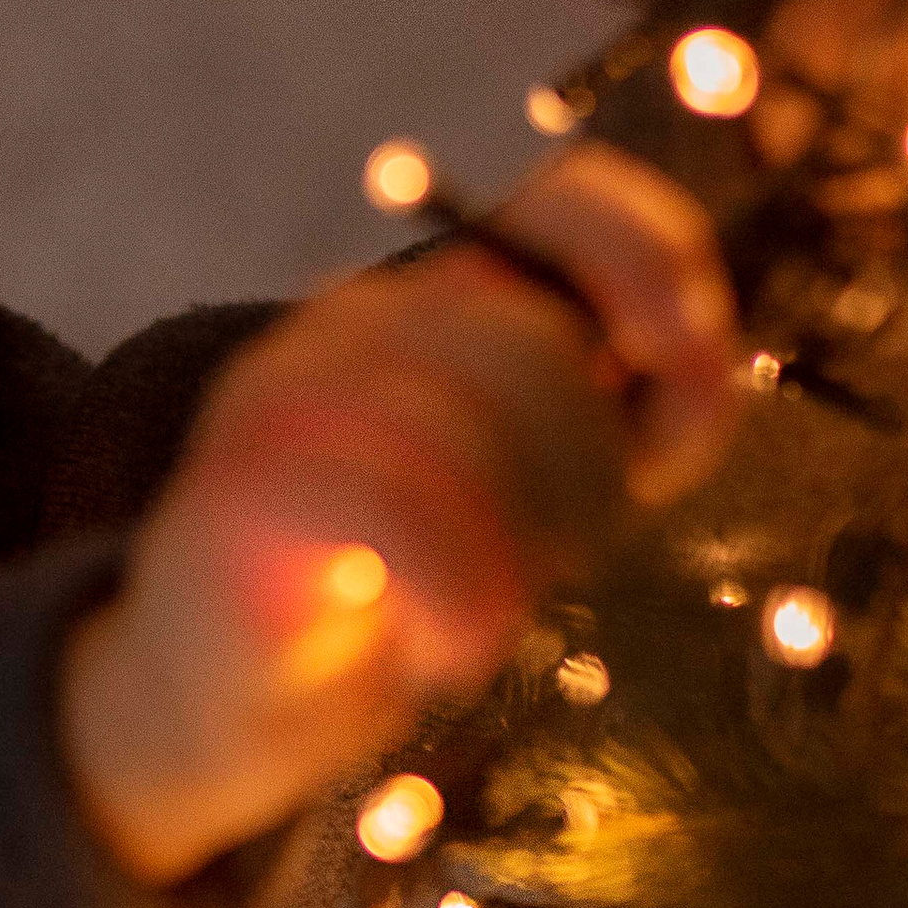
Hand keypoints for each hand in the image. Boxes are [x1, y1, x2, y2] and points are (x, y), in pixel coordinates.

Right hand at [59, 143, 737, 883]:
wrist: (201, 708)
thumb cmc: (381, 601)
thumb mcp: (528, 500)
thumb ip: (619, 425)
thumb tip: (707, 359)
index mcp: (421, 306)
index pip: (553, 200)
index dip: (644, 251)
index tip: (693, 345)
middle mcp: (344, 326)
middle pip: (529, 339)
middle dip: (591, 465)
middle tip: (561, 558)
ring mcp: (281, 401)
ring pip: (464, 421)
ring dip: (521, 543)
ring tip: (492, 618)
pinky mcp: (239, 496)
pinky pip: (390, 509)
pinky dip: (455, 594)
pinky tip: (452, 649)